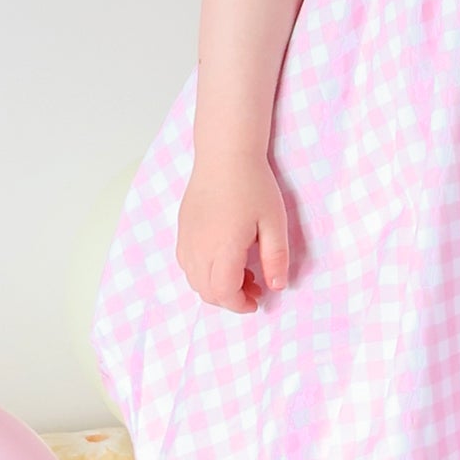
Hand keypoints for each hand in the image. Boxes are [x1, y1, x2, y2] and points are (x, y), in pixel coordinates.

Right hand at [176, 152, 289, 312]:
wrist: (225, 155)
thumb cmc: (253, 185)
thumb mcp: (274, 222)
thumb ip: (276, 257)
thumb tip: (277, 286)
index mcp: (222, 248)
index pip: (224, 293)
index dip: (240, 305)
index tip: (258, 301)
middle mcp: (199, 248)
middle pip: (206, 292)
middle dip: (230, 298)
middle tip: (255, 288)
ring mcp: (187, 238)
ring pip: (194, 279)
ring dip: (216, 286)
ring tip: (242, 271)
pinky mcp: (182, 229)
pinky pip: (187, 263)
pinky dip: (204, 272)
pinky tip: (223, 256)